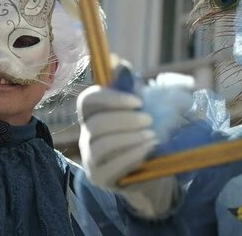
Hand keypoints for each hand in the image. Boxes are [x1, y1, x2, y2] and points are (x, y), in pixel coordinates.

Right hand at [77, 86, 177, 217]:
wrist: (154, 168)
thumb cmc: (146, 131)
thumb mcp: (143, 107)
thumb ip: (131, 86)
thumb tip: (119, 64)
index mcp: (94, 114)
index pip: (88, 100)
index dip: (111, 98)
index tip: (138, 101)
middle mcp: (87, 136)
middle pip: (95, 124)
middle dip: (125, 120)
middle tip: (150, 120)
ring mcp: (91, 158)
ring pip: (101, 144)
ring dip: (130, 137)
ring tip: (152, 136)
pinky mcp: (100, 177)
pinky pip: (111, 165)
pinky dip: (132, 155)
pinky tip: (149, 150)